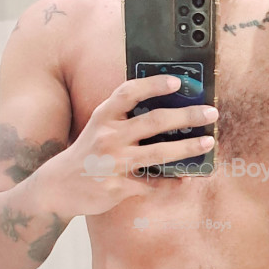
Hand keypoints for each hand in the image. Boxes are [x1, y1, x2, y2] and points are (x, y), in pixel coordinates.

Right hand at [39, 75, 217, 218]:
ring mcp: (113, 163)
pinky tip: (186, 178)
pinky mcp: (117, 187)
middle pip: (153, 121)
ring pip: (158, 153)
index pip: (129, 93)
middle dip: (186, 116)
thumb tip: (166, 110)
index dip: (153, 84)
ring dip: (187, 148)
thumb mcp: (98, 127)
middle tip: (210, 113)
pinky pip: (152, 184)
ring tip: (207, 144)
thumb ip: (123, 117)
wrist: (58, 187)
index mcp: (103, 116)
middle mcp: (108, 136)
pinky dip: (171, 182)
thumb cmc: (86, 153)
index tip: (177, 81)